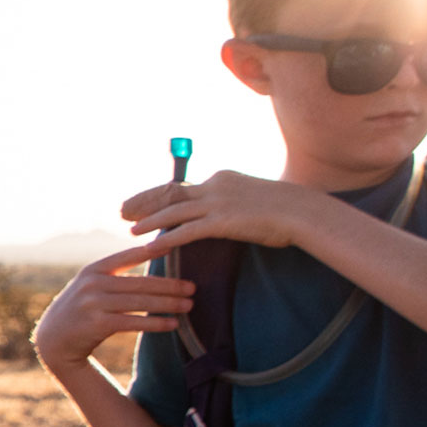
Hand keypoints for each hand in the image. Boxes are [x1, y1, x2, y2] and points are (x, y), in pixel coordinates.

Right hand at [33, 247, 193, 375]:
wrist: (53, 339)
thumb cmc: (80, 310)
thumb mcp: (89, 285)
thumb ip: (113, 274)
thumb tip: (149, 254)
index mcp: (93, 269)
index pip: (127, 256)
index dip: (152, 250)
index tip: (175, 245)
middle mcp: (92, 284)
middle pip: (140, 283)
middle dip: (169, 285)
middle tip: (193, 287)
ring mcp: (94, 304)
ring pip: (140, 302)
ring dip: (168, 304)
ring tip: (189, 305)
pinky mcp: (97, 324)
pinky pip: (134, 322)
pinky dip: (156, 323)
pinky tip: (173, 324)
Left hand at [121, 170, 331, 259]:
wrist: (304, 212)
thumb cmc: (286, 210)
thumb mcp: (255, 198)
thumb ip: (234, 202)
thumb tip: (225, 214)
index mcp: (221, 178)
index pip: (181, 185)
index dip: (156, 194)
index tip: (139, 201)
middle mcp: (215, 186)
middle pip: (170, 193)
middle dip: (143, 203)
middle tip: (122, 211)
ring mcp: (218, 203)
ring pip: (174, 211)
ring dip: (150, 221)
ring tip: (130, 230)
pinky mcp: (223, 221)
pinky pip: (187, 231)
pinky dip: (166, 239)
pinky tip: (152, 247)